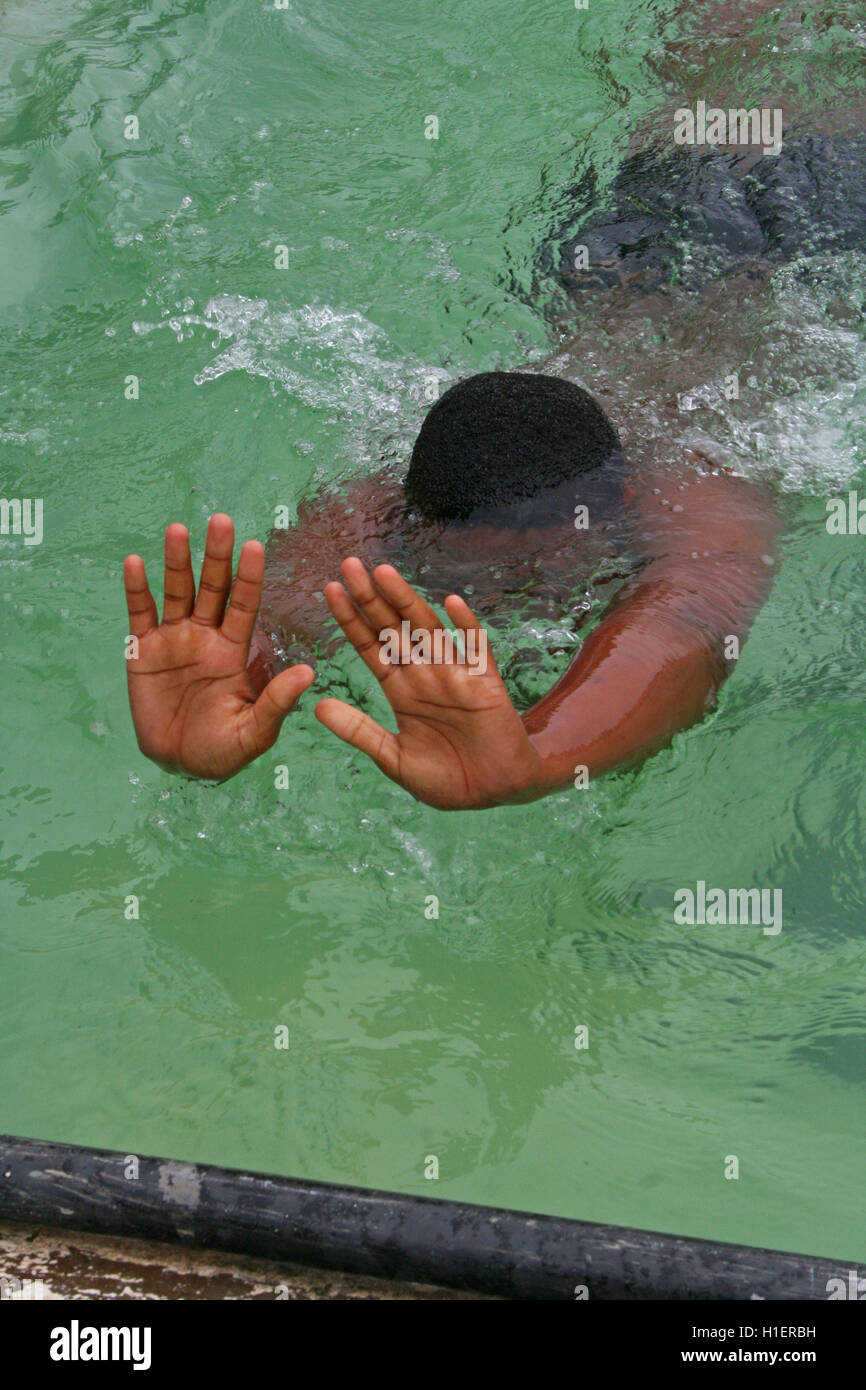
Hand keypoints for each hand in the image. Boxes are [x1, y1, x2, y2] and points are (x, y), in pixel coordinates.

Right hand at [123, 514, 313, 779]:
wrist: (178, 765)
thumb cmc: (222, 751)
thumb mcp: (254, 732)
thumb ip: (277, 702)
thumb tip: (308, 673)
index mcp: (234, 650)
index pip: (244, 604)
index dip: (249, 576)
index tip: (255, 546)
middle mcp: (205, 637)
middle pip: (212, 588)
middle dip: (216, 555)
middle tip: (221, 521)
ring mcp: (173, 640)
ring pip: (176, 592)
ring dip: (176, 561)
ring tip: (177, 530)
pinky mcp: (142, 651)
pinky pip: (139, 614)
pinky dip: (136, 589)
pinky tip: (135, 563)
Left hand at [315, 559, 541, 809]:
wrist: (493, 794)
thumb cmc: (446, 780)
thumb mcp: (393, 758)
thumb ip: (359, 731)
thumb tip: (317, 706)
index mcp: (402, 691)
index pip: (371, 646)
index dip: (351, 619)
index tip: (330, 590)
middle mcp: (425, 675)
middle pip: (393, 629)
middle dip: (370, 598)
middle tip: (349, 564)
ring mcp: (455, 676)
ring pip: (427, 630)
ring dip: (406, 601)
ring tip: (383, 573)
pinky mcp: (486, 685)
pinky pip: (477, 649)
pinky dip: (466, 627)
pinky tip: (451, 603)